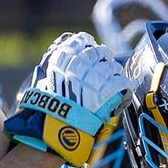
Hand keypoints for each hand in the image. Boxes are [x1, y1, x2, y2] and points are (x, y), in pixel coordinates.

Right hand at [4, 33, 131, 166]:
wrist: (56, 127)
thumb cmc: (47, 106)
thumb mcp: (44, 77)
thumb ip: (55, 62)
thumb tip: (65, 48)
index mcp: (63, 58)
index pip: (81, 40)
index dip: (88, 45)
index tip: (91, 49)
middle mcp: (79, 63)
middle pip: (99, 52)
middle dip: (104, 57)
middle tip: (104, 66)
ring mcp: (94, 76)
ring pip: (112, 67)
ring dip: (114, 72)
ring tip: (111, 80)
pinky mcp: (107, 90)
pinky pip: (121, 82)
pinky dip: (123, 86)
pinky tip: (123, 89)